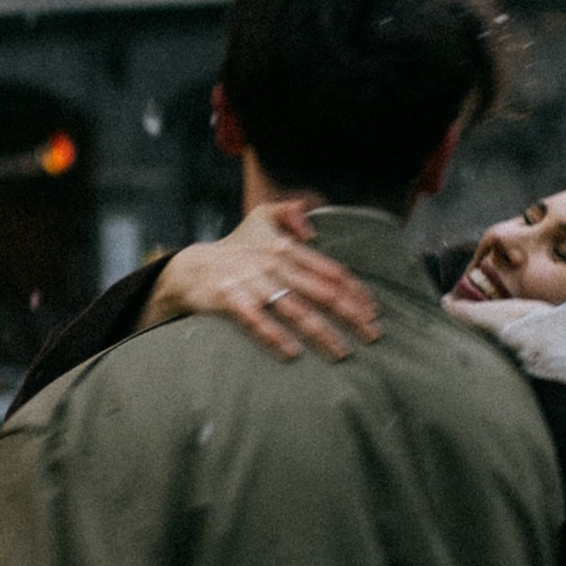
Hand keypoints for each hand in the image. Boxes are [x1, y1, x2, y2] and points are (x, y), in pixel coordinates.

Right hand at [139, 201, 381, 361]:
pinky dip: (274, 336)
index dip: (355, 291)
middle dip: (350, 315)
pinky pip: (256, 321)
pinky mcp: (230, 299)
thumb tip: (313, 227)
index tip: (374, 312)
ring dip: (321, 332)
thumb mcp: (262, 216)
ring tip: (342, 352)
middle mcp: (273, 263)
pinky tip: (293, 353)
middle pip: (321, 291)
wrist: (191, 267)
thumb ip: (291, 211)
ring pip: (294, 309)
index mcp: (286, 247)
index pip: (330, 270)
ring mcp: (252, 282)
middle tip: (372, 336)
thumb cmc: (236, 247)